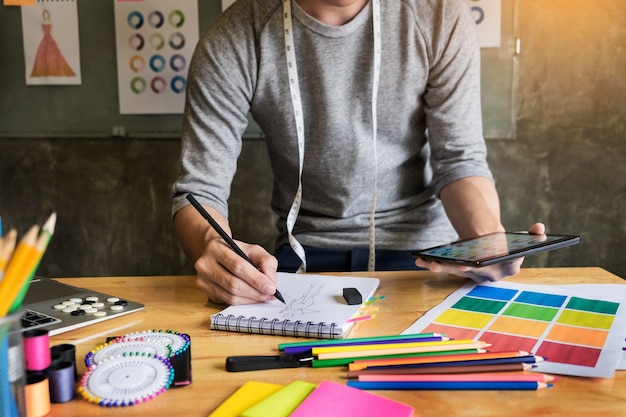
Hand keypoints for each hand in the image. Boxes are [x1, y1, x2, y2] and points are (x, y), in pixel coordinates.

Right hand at [193, 238, 278, 304]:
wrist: (217, 253)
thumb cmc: (236, 251)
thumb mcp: (253, 250)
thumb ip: (266, 262)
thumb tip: (271, 280)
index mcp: (216, 248)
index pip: (238, 266)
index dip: (256, 279)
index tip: (271, 287)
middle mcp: (205, 263)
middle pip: (233, 283)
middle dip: (255, 292)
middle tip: (270, 294)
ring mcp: (202, 279)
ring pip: (230, 295)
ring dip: (250, 299)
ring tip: (263, 296)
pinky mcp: (205, 291)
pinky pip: (226, 301)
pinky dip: (243, 302)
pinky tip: (252, 298)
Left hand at [415, 223, 545, 282]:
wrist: (501, 252)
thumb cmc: (511, 245)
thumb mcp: (523, 240)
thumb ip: (533, 235)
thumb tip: (539, 228)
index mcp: (507, 269)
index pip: (493, 269)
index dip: (479, 267)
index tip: (467, 264)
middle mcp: (490, 276)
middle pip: (469, 271)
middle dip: (454, 268)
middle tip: (439, 264)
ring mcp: (475, 275)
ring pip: (455, 271)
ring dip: (440, 267)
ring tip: (425, 263)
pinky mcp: (463, 271)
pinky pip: (448, 268)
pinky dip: (434, 264)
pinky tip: (420, 260)